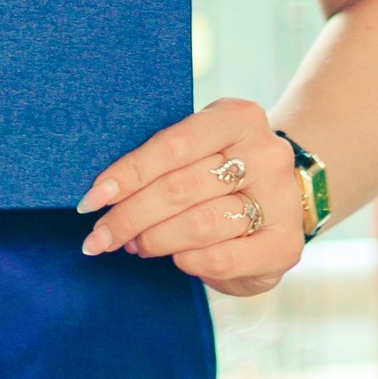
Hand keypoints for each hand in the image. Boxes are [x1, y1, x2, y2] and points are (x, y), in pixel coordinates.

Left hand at [75, 97, 304, 296]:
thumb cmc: (223, 168)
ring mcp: (280, 200)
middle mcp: (265, 154)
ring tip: (134, 245)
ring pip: (197, 225)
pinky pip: (219, 258)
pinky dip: (186, 260)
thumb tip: (103, 195)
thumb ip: (161, 160)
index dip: (127, 174)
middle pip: (180, 188)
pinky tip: (175, 257)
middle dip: (130, 216)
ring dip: (154, 240)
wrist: (284, 194)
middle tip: (100, 236)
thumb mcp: (198, 147)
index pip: (172, 145)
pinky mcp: (285, 246)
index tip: (92, 200)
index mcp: (238, 117)